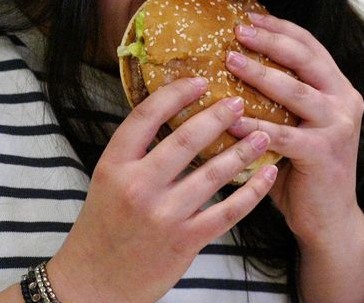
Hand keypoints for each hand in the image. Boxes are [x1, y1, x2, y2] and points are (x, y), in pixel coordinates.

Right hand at [47, 77, 276, 302]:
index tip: (199, 80)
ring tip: (263, 133)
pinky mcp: (186, 240)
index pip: (145, 117)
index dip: (175, 93)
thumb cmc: (103, 227)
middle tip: (240, 102)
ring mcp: (164, 215)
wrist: (96, 283)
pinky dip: (252, 190)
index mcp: (114, 165)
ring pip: (214, 173)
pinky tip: (267, 173)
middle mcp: (138, 186)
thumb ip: (136, 153)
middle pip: (186, 140)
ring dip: (243, 149)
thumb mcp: (106, 181)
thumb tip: (171, 117)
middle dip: (218, 116)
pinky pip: (228, 211)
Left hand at [226, 13, 363, 245]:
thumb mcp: (296, 124)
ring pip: (294, 91)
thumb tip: (231, 72)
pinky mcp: (324, 152)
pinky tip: (230, 119)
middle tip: (237, 31)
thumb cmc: (303, 169)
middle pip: (305, 59)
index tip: (249, 17)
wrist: (328, 217)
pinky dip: (254, 125)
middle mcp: (344, 101)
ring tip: (230, 62)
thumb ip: (278, 101)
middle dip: (270, 41)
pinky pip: (282, 134)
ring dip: (259, 74)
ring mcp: (338, 126)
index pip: (311, 47)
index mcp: (338, 89)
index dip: (280, 29)